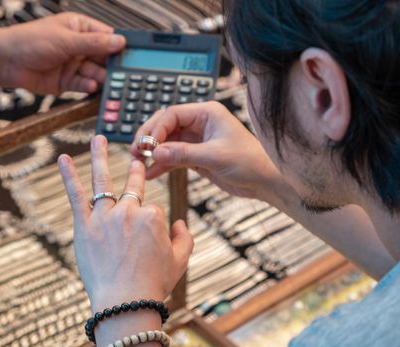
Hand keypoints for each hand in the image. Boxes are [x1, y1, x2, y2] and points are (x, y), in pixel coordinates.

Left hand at [0, 13, 125, 94]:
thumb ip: (94, 43)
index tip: (130, 55)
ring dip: (101, 79)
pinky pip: (83, 86)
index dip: (119, 46)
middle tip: (121, 74)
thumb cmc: (29, 41)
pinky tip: (89, 86)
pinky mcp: (67, 82)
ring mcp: (74, 65)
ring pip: (95, 73)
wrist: (6, 61)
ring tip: (105, 83)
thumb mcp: (66, 39)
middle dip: (111, 66)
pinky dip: (88, 87)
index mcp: (80, 28)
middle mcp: (79, 47)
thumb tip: (119, 42)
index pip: (107, 36)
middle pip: (104, 58)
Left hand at [57, 135, 192, 309]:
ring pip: (102, 181)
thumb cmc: (153, 284)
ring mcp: (105, 216)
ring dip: (99, 156)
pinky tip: (63, 158)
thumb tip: (179, 222)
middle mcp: (129, 210)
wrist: (125, 302)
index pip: (152, 209)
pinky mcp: (84, 225)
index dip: (152, 226)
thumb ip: (185, 237)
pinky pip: (75, 195)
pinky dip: (68, 175)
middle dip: (135, 170)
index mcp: (153, 216)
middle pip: (132, 186)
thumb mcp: (181, 261)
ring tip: (98, 138)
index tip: (148, 244)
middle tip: (136, 159)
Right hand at [131, 101, 280, 200]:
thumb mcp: (215, 156)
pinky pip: (172, 157)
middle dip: (149, 137)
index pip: (172, 114)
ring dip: (152, 152)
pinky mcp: (195, 156)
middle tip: (136, 150)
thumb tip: (156, 151)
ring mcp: (195, 140)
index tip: (146, 144)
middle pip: (165, 125)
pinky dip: (161, 164)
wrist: (264, 181)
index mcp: (206, 113)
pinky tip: (151, 173)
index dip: (156, 128)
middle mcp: (199, 123)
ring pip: (166, 142)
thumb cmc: (249, 161)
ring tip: (138, 162)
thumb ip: (184, 153)